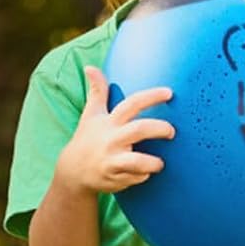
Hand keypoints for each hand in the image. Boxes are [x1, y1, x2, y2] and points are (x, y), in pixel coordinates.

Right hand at [54, 66, 174, 194]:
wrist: (73, 171)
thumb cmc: (87, 139)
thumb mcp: (90, 115)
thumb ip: (97, 92)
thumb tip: (90, 67)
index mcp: (109, 122)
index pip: (132, 104)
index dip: (151, 96)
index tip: (170, 92)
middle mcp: (111, 139)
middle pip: (139, 130)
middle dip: (160, 128)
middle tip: (172, 132)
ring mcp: (113, 160)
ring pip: (138, 161)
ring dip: (154, 162)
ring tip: (160, 163)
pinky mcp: (115, 178)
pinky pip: (136, 178)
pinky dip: (143, 176)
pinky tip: (144, 174)